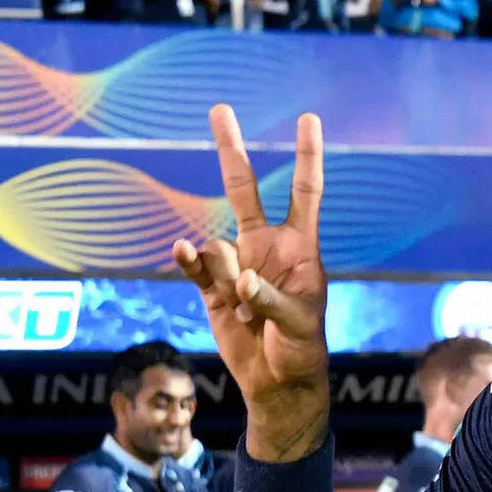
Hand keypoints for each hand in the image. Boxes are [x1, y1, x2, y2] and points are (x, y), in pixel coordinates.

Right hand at [172, 106, 328, 462]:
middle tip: (220, 108)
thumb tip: (239, 279)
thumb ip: (269, 299)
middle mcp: (266, 247)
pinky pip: (196, 267)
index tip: (308, 118)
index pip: (304, 191)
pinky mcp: (212, 289)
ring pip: (217, 247)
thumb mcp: (296, 324)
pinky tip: (184, 251)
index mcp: (300, 247)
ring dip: (226, 279)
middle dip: (231, 150)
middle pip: (245, 190)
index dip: (306, 155)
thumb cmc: (301, 348)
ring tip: (247, 315)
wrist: (277, 382)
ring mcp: (237, 265)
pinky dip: (190, 261)